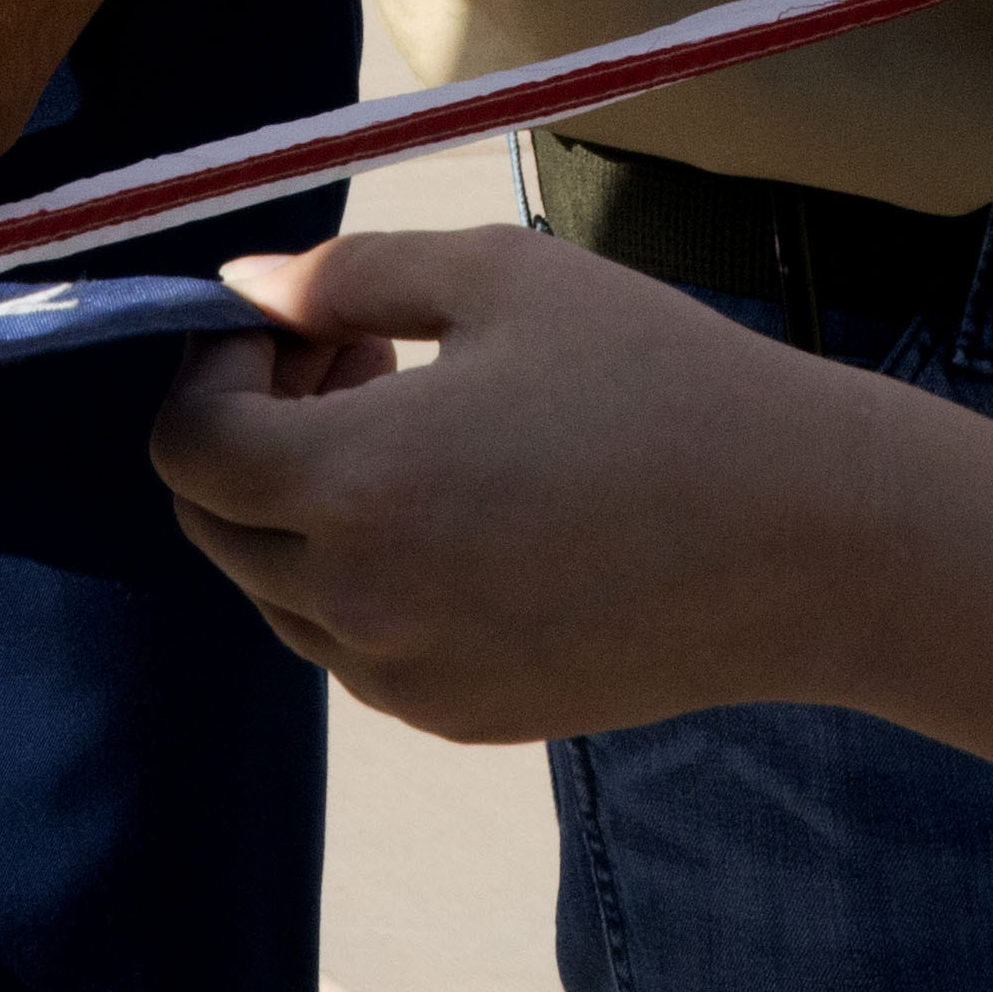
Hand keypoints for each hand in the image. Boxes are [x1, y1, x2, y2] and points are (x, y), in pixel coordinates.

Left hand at [154, 230, 895, 741]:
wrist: (804, 537)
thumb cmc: (660, 380)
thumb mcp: (500, 278)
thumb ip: (346, 276)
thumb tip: (246, 290)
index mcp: (358, 484)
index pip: (188, 446)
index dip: (207, 370)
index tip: (278, 324)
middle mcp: (360, 603)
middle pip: (217, 521)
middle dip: (250, 425)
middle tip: (347, 350)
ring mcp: (406, 677)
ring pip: (279, 588)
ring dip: (305, 499)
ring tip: (416, 416)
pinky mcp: (459, 715)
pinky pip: (355, 642)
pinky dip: (362, 569)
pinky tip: (463, 501)